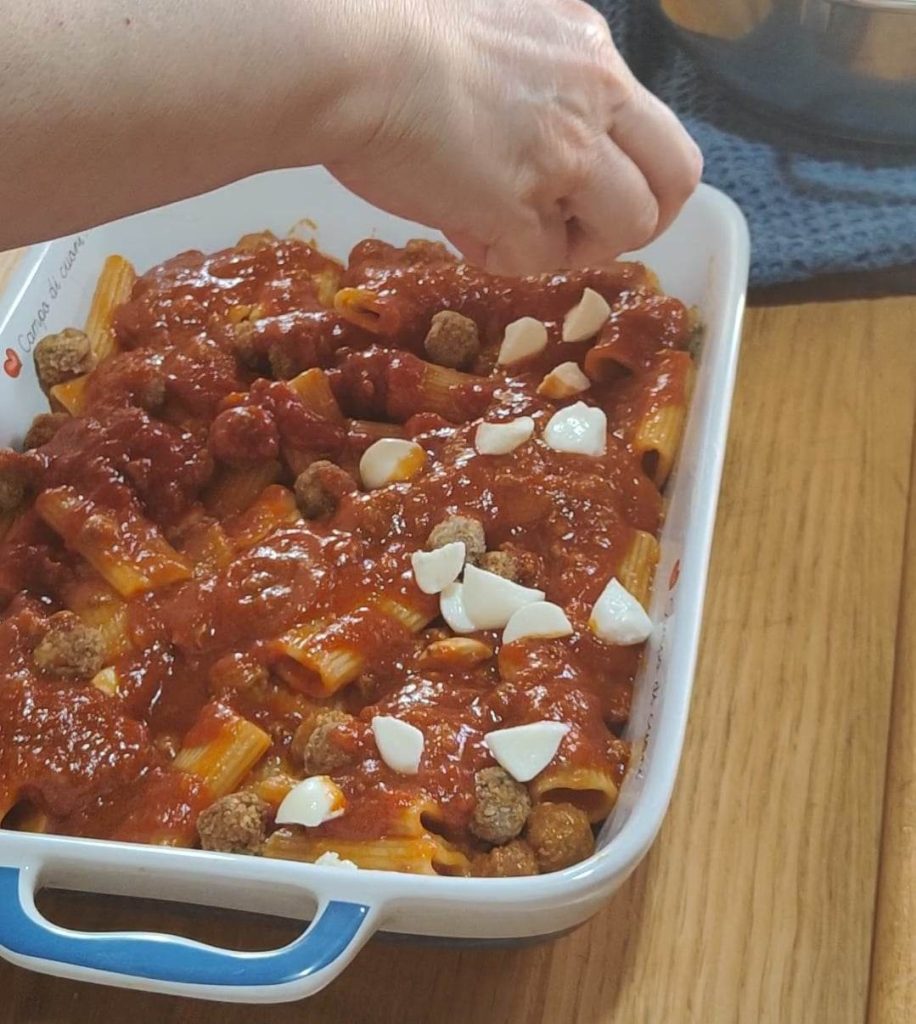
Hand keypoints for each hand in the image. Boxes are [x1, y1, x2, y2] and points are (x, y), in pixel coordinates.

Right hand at [326, 0, 701, 274]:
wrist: (351, 57)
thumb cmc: (397, 31)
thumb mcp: (503, 26)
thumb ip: (541, 72)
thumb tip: (539, 129)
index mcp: (592, 55)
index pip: (660, 134)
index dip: (639, 180)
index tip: (601, 197)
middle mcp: (594, 102)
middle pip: (670, 188)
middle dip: (637, 224)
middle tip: (588, 236)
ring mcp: (563, 157)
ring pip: (620, 232)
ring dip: (570, 247)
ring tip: (511, 232)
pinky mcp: (519, 207)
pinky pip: (536, 260)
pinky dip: (498, 256)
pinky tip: (460, 229)